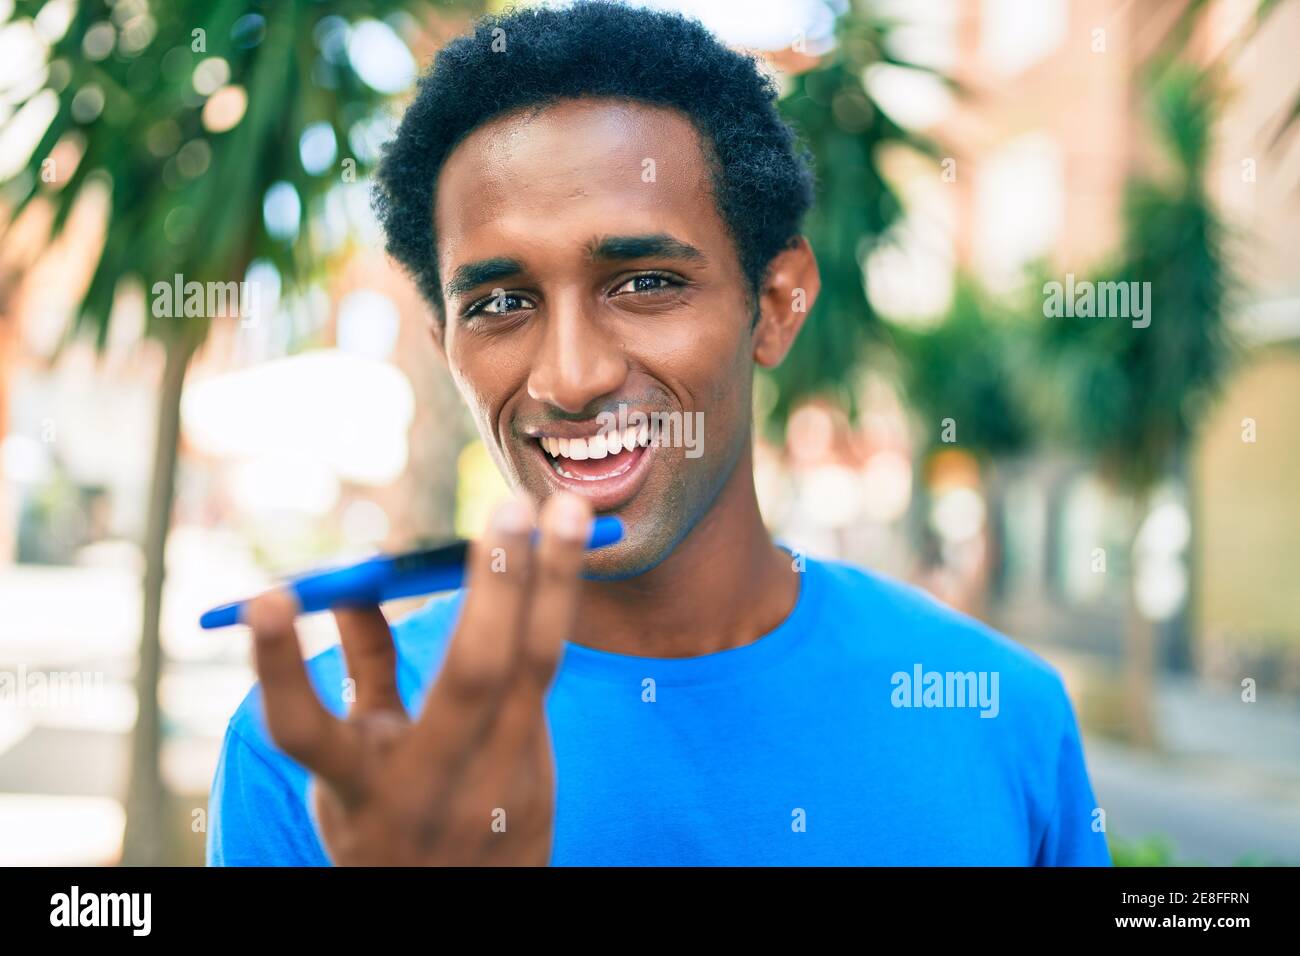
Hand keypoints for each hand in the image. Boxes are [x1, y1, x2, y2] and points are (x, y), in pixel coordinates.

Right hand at [243, 491, 593, 864]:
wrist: (451, 913)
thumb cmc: (384, 820)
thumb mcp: (349, 766)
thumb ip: (355, 672)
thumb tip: (345, 582)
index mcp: (356, 787)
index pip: (305, 731)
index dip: (282, 668)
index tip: (267, 597)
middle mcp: (431, 789)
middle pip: (469, 678)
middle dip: (494, 587)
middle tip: (510, 508)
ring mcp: (498, 787)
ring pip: (533, 672)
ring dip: (555, 584)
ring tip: (572, 512)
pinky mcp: (539, 779)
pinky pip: (542, 679)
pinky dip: (549, 612)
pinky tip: (561, 559)